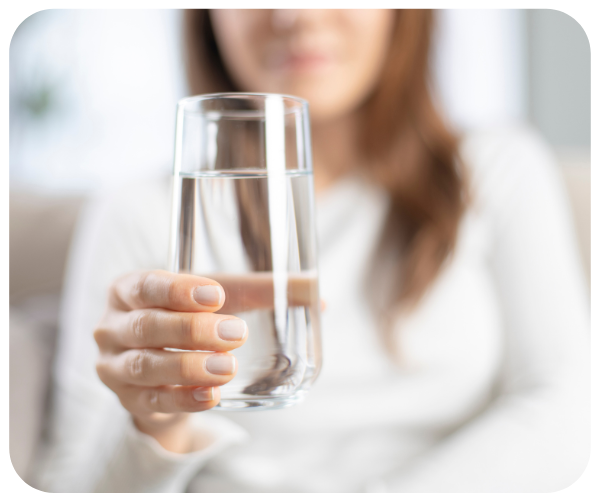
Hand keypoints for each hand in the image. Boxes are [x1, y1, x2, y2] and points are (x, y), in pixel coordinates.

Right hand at [94, 270, 246, 452]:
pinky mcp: (127, 400)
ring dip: (188, 367)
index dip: (179, 290)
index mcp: (128, 289)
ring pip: (144, 366)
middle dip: (191, 330)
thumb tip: (316, 291)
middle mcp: (112, 326)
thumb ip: (262, 291)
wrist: (164, 367)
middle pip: (146, 326)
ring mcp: (114, 365)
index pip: (146, 285)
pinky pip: (153, 401)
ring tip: (228, 367)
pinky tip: (212, 396)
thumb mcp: (219, 299)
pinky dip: (183, 399)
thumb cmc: (190, 318)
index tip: (216, 296)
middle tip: (235, 334)